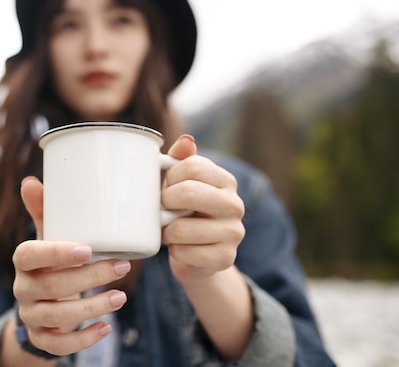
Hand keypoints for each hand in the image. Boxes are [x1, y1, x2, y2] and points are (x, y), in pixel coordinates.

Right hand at [12, 177, 130, 355]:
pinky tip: (106, 328)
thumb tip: (30, 180)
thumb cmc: (51, 263)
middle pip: (51, 285)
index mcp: (24, 260)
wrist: (41, 302)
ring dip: (92, 307)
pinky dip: (84, 339)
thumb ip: (44, 213)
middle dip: (89, 277)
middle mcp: (23, 289)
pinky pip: (58, 345)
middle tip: (123, 266)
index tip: (88, 248)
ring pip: (58, 316)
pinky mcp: (41, 338)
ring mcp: (31, 315)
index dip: (56, 252)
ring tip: (121, 296)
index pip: (29, 254)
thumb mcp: (47, 238)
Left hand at [161, 135, 245, 282]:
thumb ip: (181, 159)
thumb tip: (186, 140)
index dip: (169, 177)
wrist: (198, 256)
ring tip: (170, 229)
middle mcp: (235, 204)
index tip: (166, 187)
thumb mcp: (181, 183)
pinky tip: (180, 248)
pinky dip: (174, 251)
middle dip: (165, 202)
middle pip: (188, 192)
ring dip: (166, 231)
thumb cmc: (184, 211)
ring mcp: (234, 233)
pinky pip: (184, 253)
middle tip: (163, 209)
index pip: (191, 166)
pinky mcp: (225, 258)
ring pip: (181, 228)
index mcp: (225, 180)